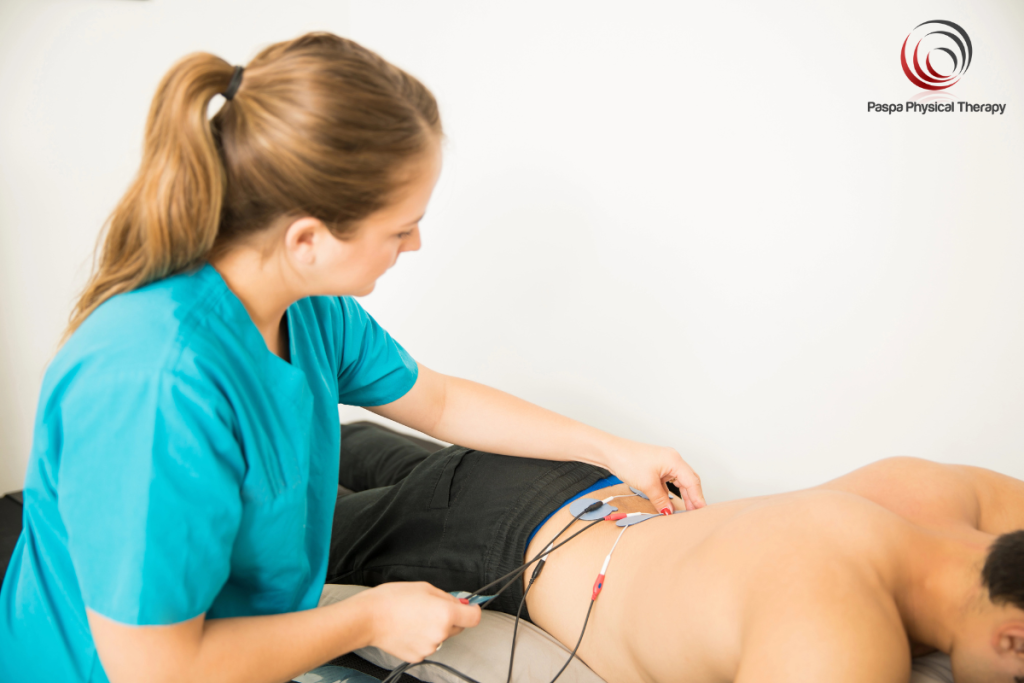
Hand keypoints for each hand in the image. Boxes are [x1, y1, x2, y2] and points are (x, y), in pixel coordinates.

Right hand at [357, 582, 480, 662]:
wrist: (369, 618)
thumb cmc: (393, 599)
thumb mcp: (425, 587)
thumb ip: (447, 597)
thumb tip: (461, 604)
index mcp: (446, 614)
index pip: (474, 618)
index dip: (472, 611)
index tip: (468, 608)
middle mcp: (441, 634)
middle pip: (458, 628)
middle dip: (450, 618)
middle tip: (431, 608)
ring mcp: (430, 647)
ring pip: (441, 637)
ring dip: (434, 629)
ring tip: (414, 618)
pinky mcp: (418, 656)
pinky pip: (427, 646)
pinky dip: (422, 639)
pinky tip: (408, 629)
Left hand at [604, 441, 705, 513]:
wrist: (611, 452)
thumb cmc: (628, 460)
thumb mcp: (647, 484)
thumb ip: (661, 500)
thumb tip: (669, 512)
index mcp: (674, 460)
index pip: (692, 482)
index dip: (698, 498)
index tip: (703, 511)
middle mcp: (672, 460)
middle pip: (689, 481)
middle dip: (693, 497)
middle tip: (696, 514)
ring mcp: (665, 463)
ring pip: (680, 482)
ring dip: (683, 495)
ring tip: (686, 511)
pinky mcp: (657, 467)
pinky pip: (670, 481)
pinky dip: (672, 492)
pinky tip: (671, 503)